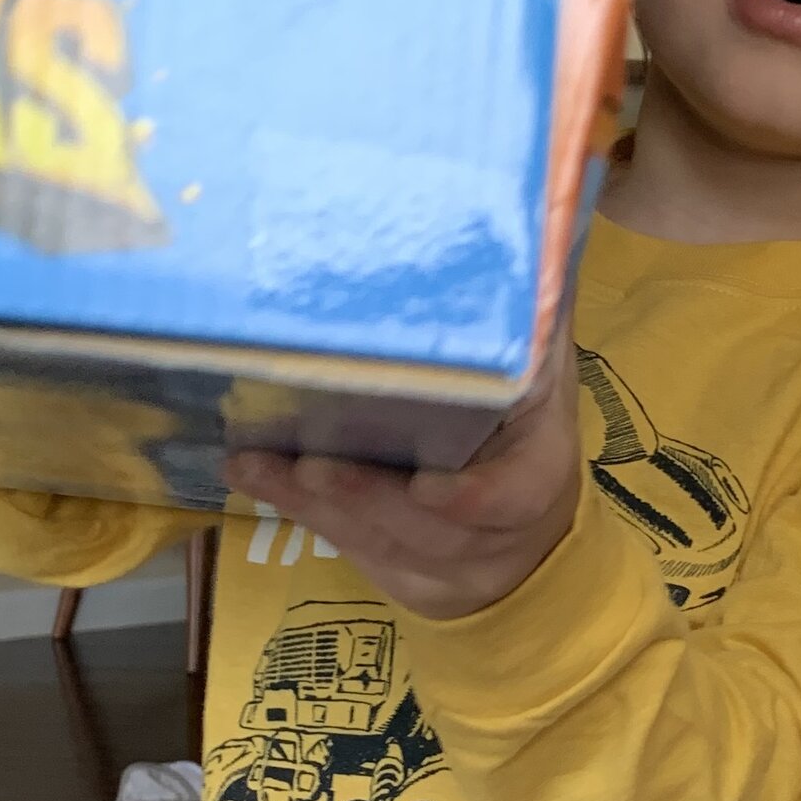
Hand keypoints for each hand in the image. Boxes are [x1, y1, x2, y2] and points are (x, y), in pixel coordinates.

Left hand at [226, 324, 581, 621]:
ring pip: (383, 544)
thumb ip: (531, 321)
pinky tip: (258, 481)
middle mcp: (501, 536)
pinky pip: (355, 555)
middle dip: (365, 495)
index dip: (469, 498)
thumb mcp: (545, 381)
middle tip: (307, 462)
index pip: (515, 495)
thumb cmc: (530, 438)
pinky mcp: (410, 585)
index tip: (425, 486)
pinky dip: (305, 516)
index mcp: (541, 473)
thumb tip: (528, 215)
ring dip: (315, 505)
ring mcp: (454, 571)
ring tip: (255, 465)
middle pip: (430, 527)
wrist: (539, 548)